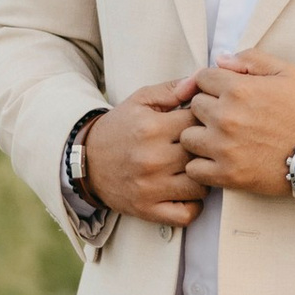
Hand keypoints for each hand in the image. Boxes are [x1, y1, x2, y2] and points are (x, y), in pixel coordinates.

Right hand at [82, 81, 205, 228]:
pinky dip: (193, 207)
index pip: (198, 121)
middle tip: (203, 147)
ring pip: (201, 185)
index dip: (206, 121)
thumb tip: (199, 81)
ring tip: (194, 169)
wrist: (86, 162)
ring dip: (204, 178)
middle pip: (203, 153)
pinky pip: (187, 214)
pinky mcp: (148, 210)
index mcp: (151, 128)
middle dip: (208, 149)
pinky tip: (187, 193)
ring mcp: (151, 187)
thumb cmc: (120, 128)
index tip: (203, 123)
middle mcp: (152, 159)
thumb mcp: (140, 101)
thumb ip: (171, 90)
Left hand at [182, 51, 294, 197]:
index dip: (211, 85)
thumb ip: (252, 59)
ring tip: (218, 141)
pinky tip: (216, 162)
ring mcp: (224, 147)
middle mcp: (226, 116)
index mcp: (239, 89)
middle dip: (206, 109)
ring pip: (188, 137)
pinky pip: (194, 168)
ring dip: (200, 137)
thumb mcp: (287, 73)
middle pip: (193, 106)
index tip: (222, 95)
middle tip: (225, 118)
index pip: (201, 78)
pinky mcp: (227, 174)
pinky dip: (201, 166)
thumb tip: (220, 59)